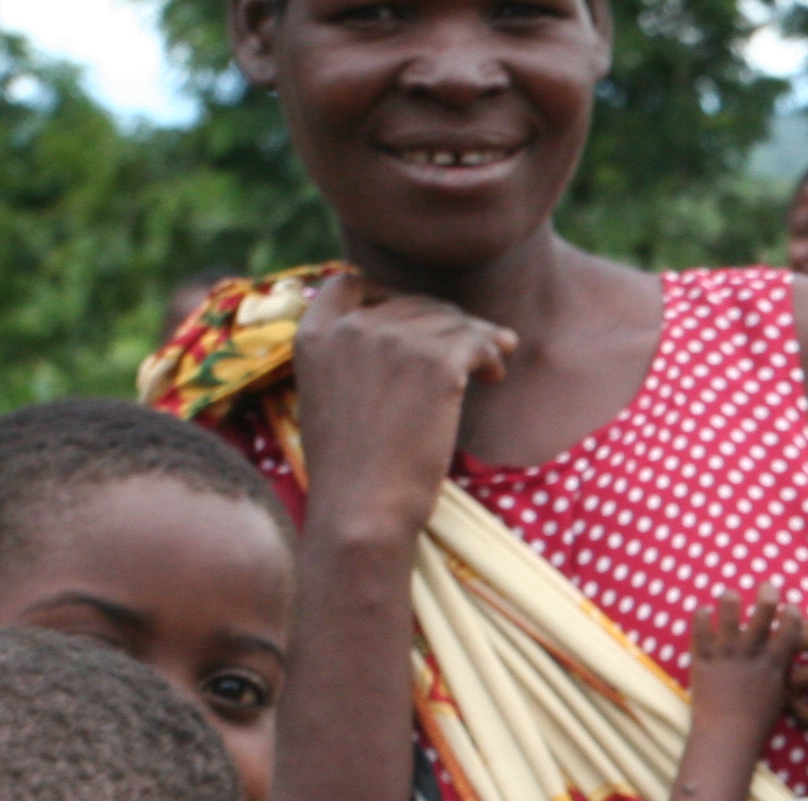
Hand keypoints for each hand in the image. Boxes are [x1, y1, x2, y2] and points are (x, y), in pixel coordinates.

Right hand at [290, 274, 517, 547]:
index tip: (413, 319)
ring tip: (491, 365)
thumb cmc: (351, 470)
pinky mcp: (435, 364)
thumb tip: (401, 334)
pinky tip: (493, 377)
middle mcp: (352, 327)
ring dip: (476, 339)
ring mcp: (394, 340)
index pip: (349, 282)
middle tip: (472, 345)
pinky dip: (492, 355)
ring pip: (450, 320)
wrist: (363, 510)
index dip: (387, 293)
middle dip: (445, 322)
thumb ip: (348, 358)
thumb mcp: (329, 397)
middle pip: (412, 302)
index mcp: (314, 334)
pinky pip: (477, 342)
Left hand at [689, 591, 801, 741]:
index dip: (792, 612)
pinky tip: (703, 610)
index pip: (789, 628)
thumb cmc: (756, 723)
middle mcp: (751, 655)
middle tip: (767, 585)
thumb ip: (781, 673)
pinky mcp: (702, 662)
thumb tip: (786, 657)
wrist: (727, 737)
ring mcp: (725, 657)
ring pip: (728, 617)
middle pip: (762, 614)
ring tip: (730, 595)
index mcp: (773, 664)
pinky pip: (699, 633)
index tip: (791, 606)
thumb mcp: (778, 696)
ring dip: (730, 601)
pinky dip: (701, 618)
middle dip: (767, 594)